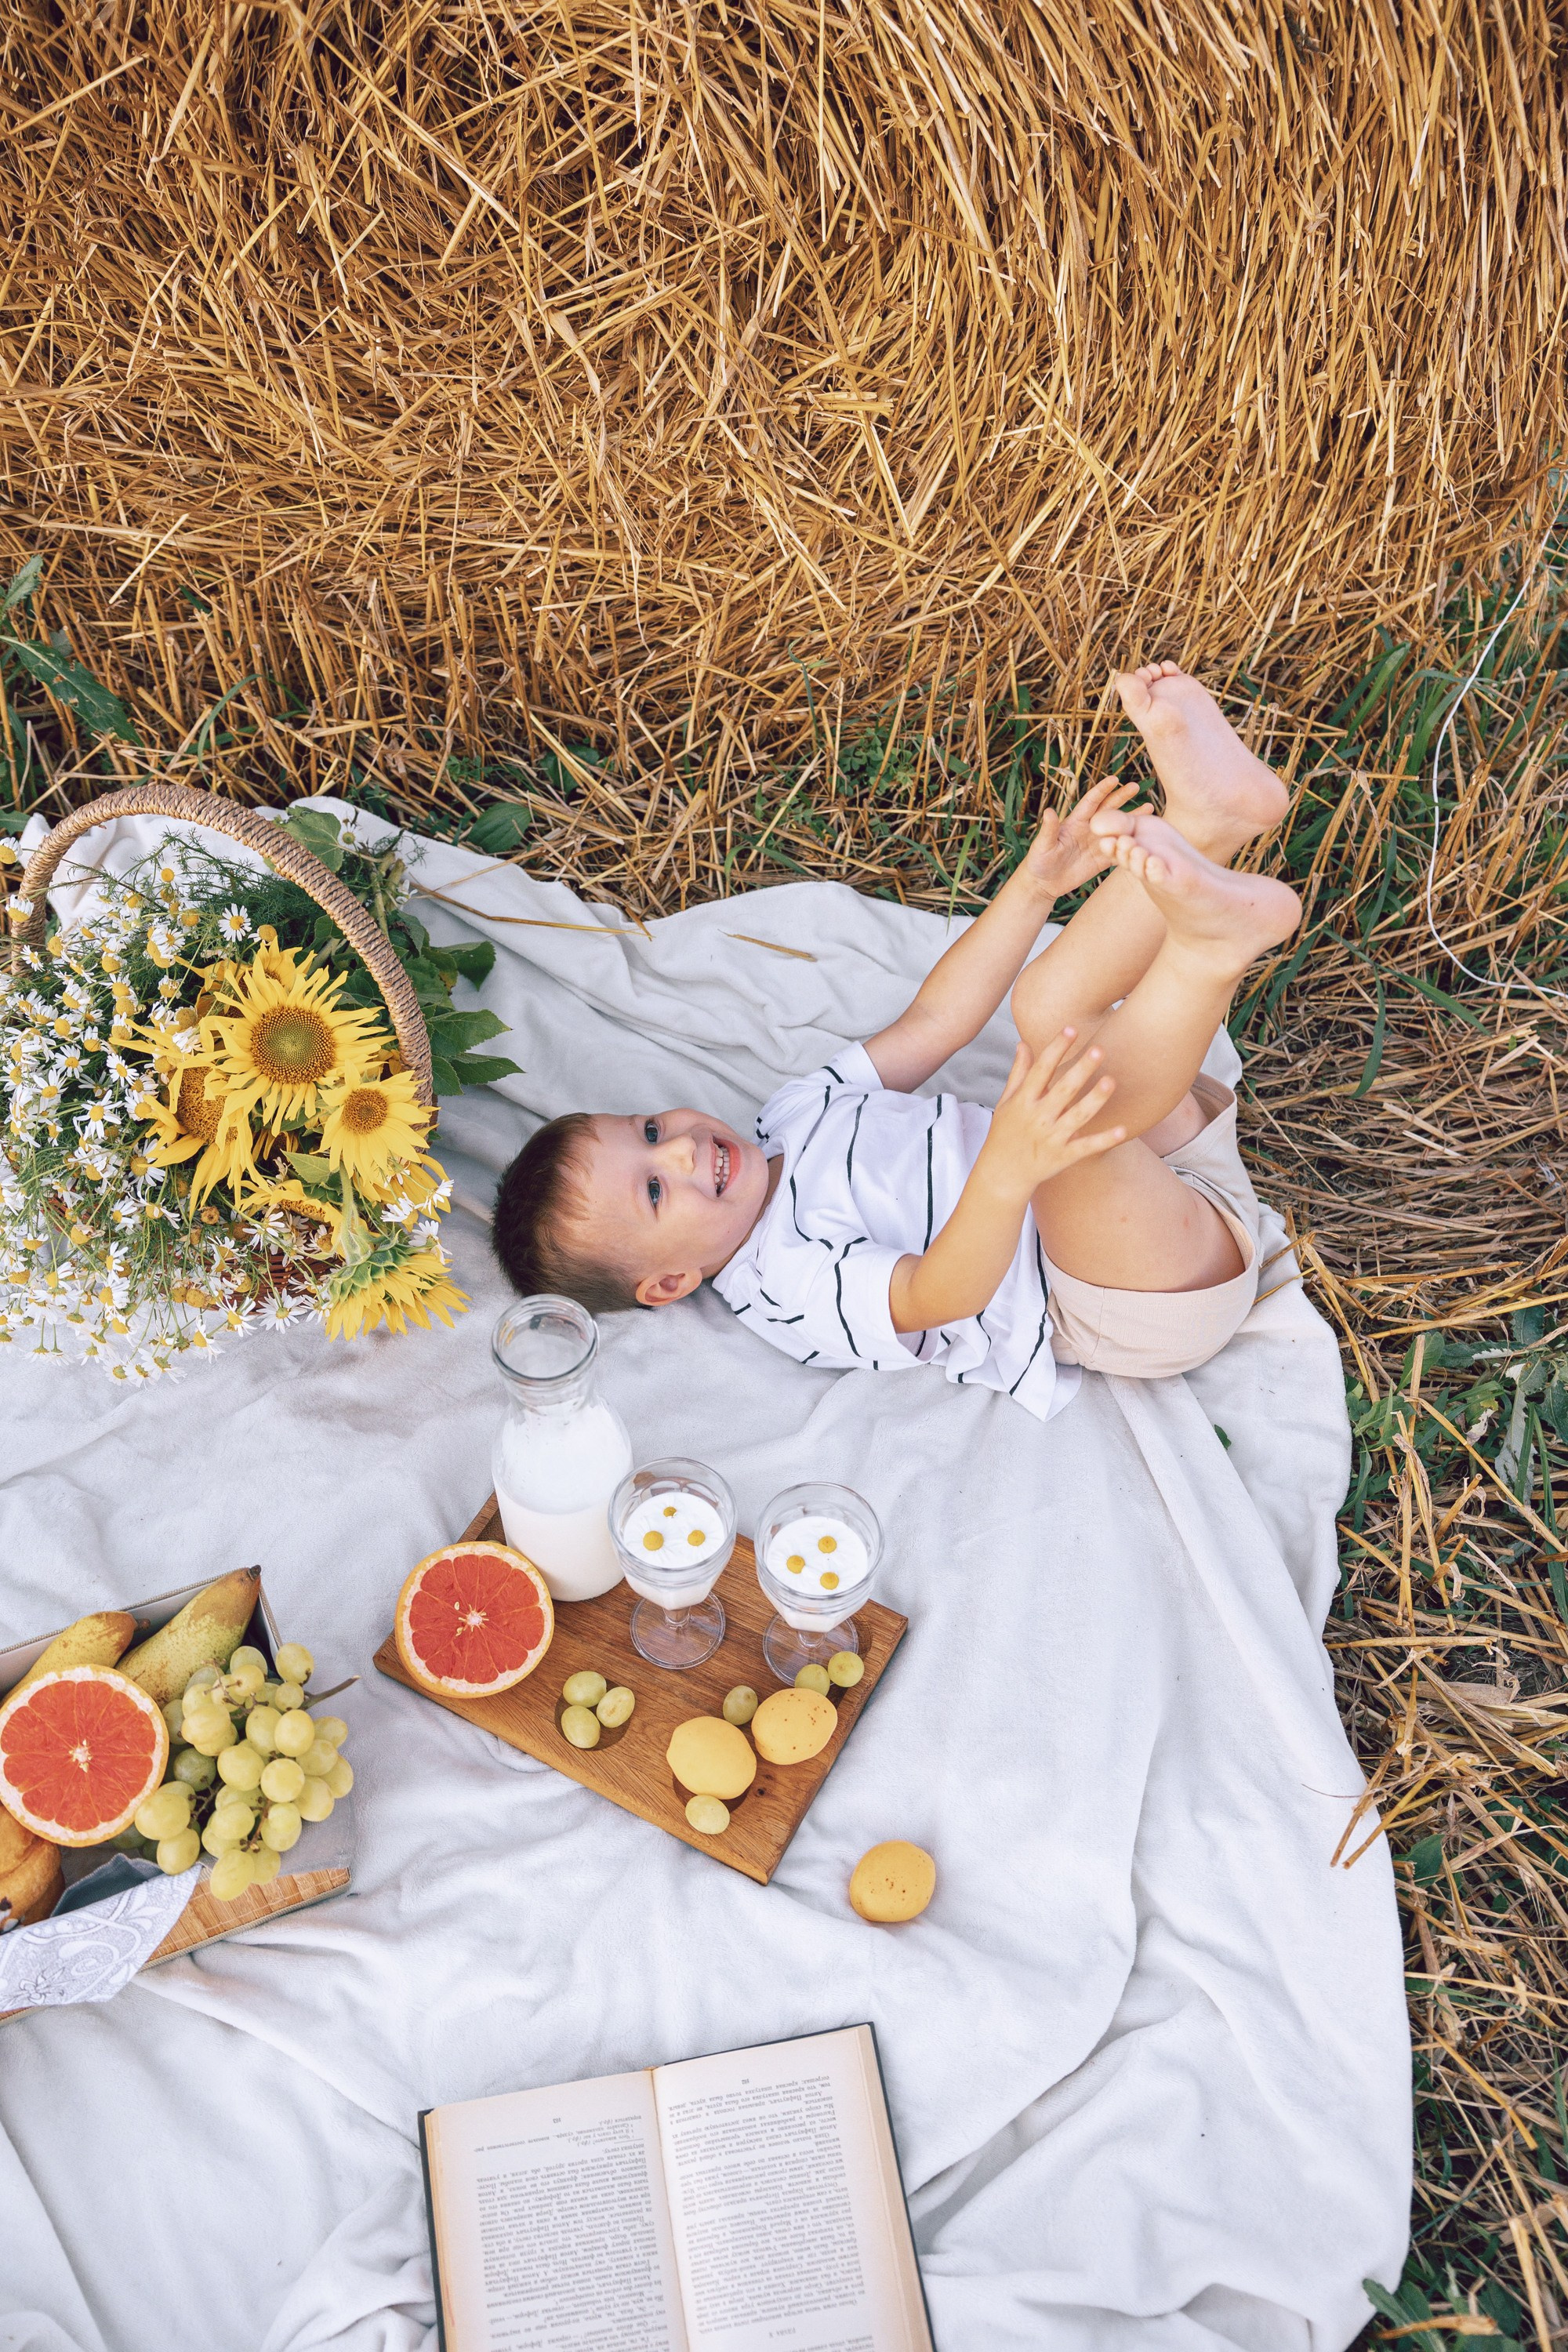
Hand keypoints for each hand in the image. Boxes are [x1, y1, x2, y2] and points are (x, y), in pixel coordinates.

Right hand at [980, 1030, 1124, 1197]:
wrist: (1001, 1174)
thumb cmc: (1004, 1134)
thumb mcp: (1005, 1102)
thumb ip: (1018, 1073)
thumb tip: (1023, 1044)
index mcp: (1023, 1101)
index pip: (1041, 1070)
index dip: (1056, 1048)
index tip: (1071, 1028)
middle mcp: (1037, 1118)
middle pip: (1063, 1090)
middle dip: (1080, 1070)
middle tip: (1099, 1049)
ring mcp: (1051, 1138)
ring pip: (1078, 1116)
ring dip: (1095, 1099)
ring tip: (1111, 1081)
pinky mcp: (1063, 1157)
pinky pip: (1086, 1147)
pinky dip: (1104, 1140)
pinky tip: (1123, 1129)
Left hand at [1020, 776, 1144, 899]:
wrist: (1044, 883)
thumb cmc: (1039, 861)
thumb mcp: (1043, 845)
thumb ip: (1049, 829)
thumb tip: (1049, 811)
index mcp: (1075, 821)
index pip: (1091, 802)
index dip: (1102, 790)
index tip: (1115, 779)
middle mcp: (1089, 828)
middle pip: (1109, 809)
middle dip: (1122, 797)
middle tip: (1136, 786)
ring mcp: (1098, 843)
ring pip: (1119, 827)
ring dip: (1133, 817)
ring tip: (1150, 808)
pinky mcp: (1103, 859)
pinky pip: (1120, 848)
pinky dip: (1133, 842)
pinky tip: (1147, 836)